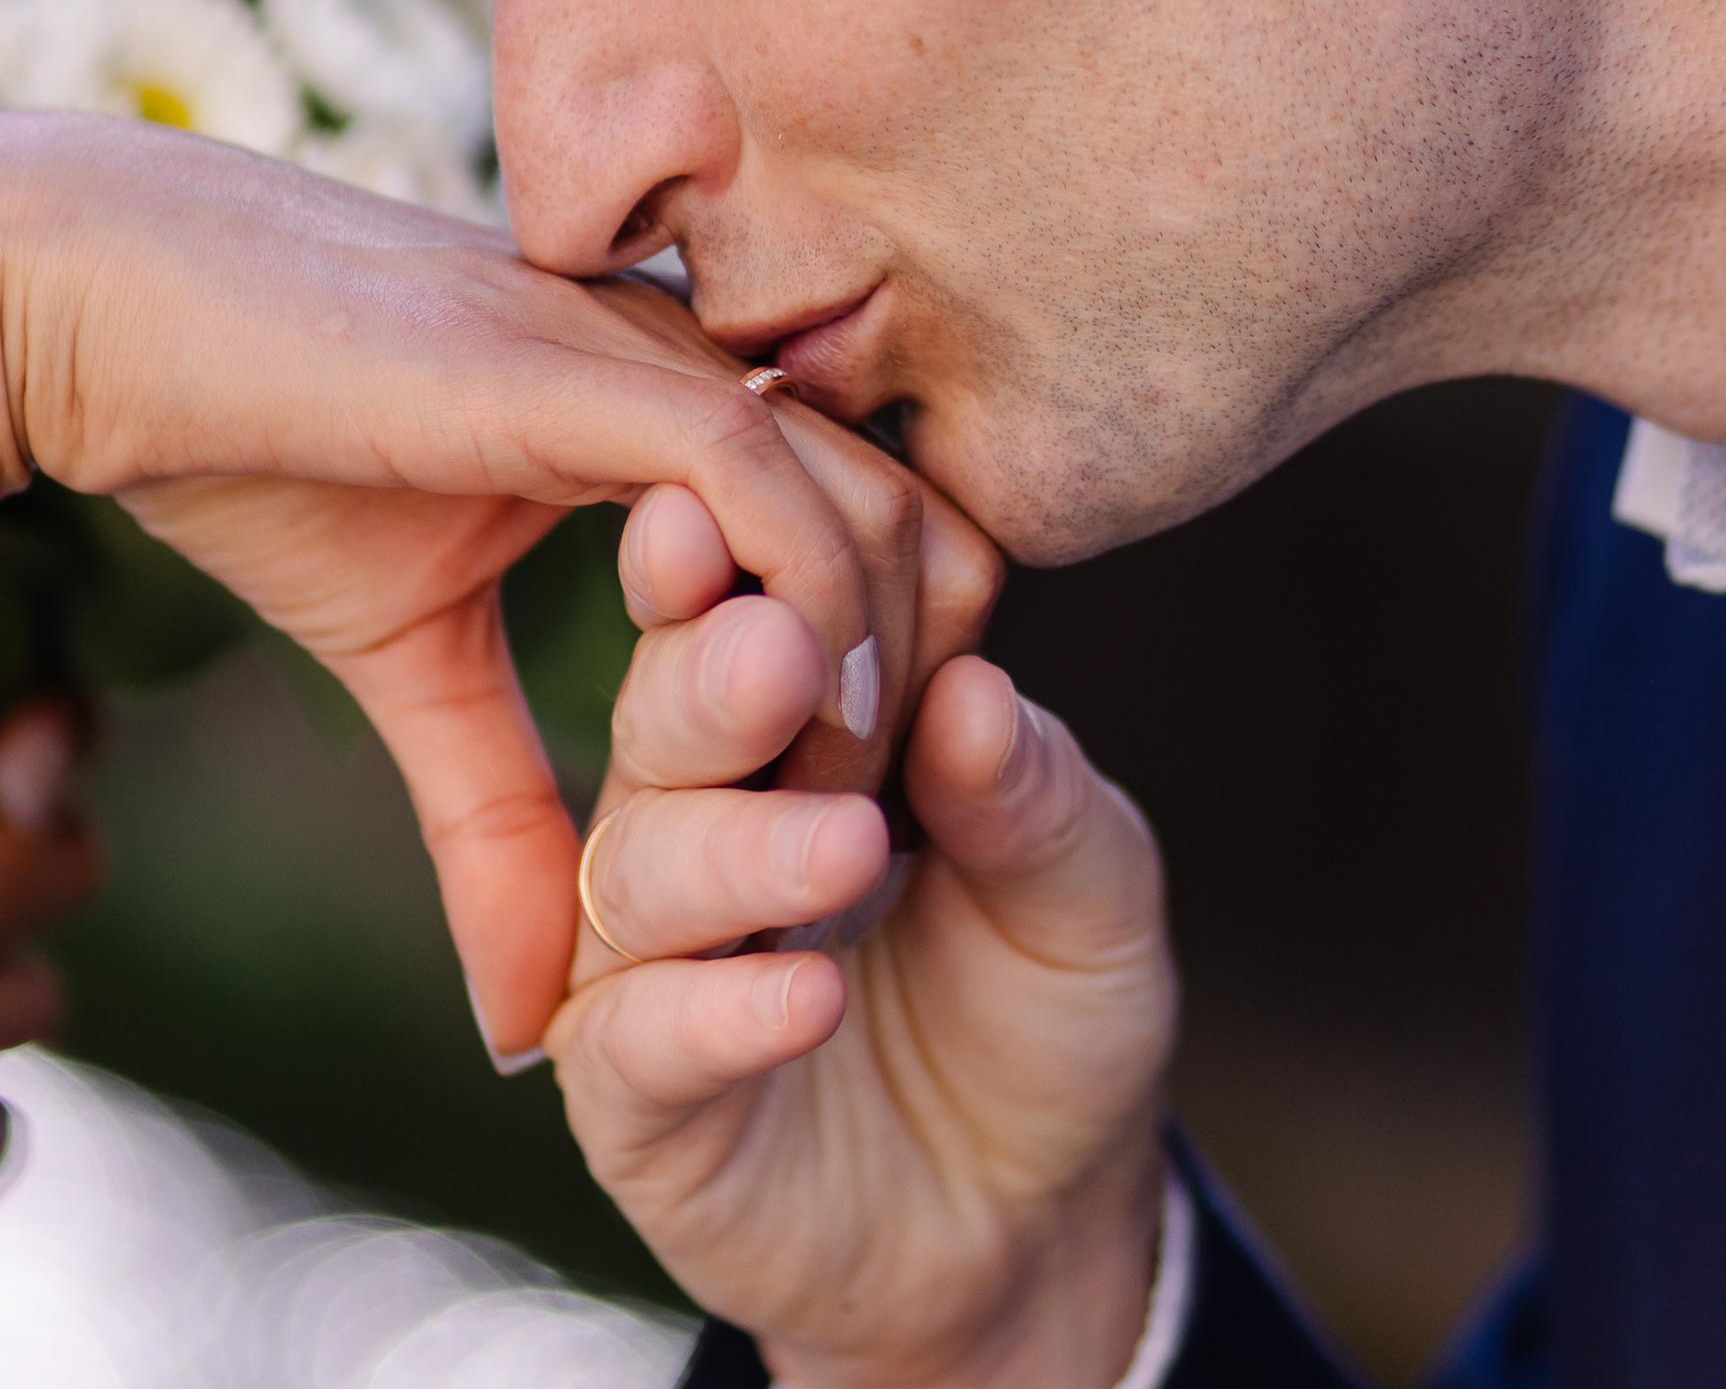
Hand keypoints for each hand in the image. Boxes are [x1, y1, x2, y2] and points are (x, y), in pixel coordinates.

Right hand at [0, 111, 914, 1365]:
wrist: (95, 303)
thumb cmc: (247, 444)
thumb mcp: (406, 659)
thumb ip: (497, 811)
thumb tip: (528, 1032)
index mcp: (663, 400)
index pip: (872, 525)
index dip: (892, 678)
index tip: (846, 824)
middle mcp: (686, 360)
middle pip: (919, 525)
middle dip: (926, 699)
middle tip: (864, 853)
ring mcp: (645, 353)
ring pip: (872, 509)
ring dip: (877, 689)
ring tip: (828, 831)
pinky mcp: (579, 368)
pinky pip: (766, 487)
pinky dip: (802, 620)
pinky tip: (777, 739)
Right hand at [548, 511, 1176, 1388]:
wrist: (1030, 1219)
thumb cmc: (1042, 1002)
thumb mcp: (1088, 883)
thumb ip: (1030, 788)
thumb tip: (973, 691)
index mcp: (788, 732)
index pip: (749, 621)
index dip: (746, 570)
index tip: (749, 505)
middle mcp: (697, 818)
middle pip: (666, 722)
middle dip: (715, 679)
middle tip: (781, 650)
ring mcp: (652, 958)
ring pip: (640, 869)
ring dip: (740, 850)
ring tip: (848, 843)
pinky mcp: (637, 1097)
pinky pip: (645, 1040)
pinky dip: (724, 1010)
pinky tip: (810, 993)